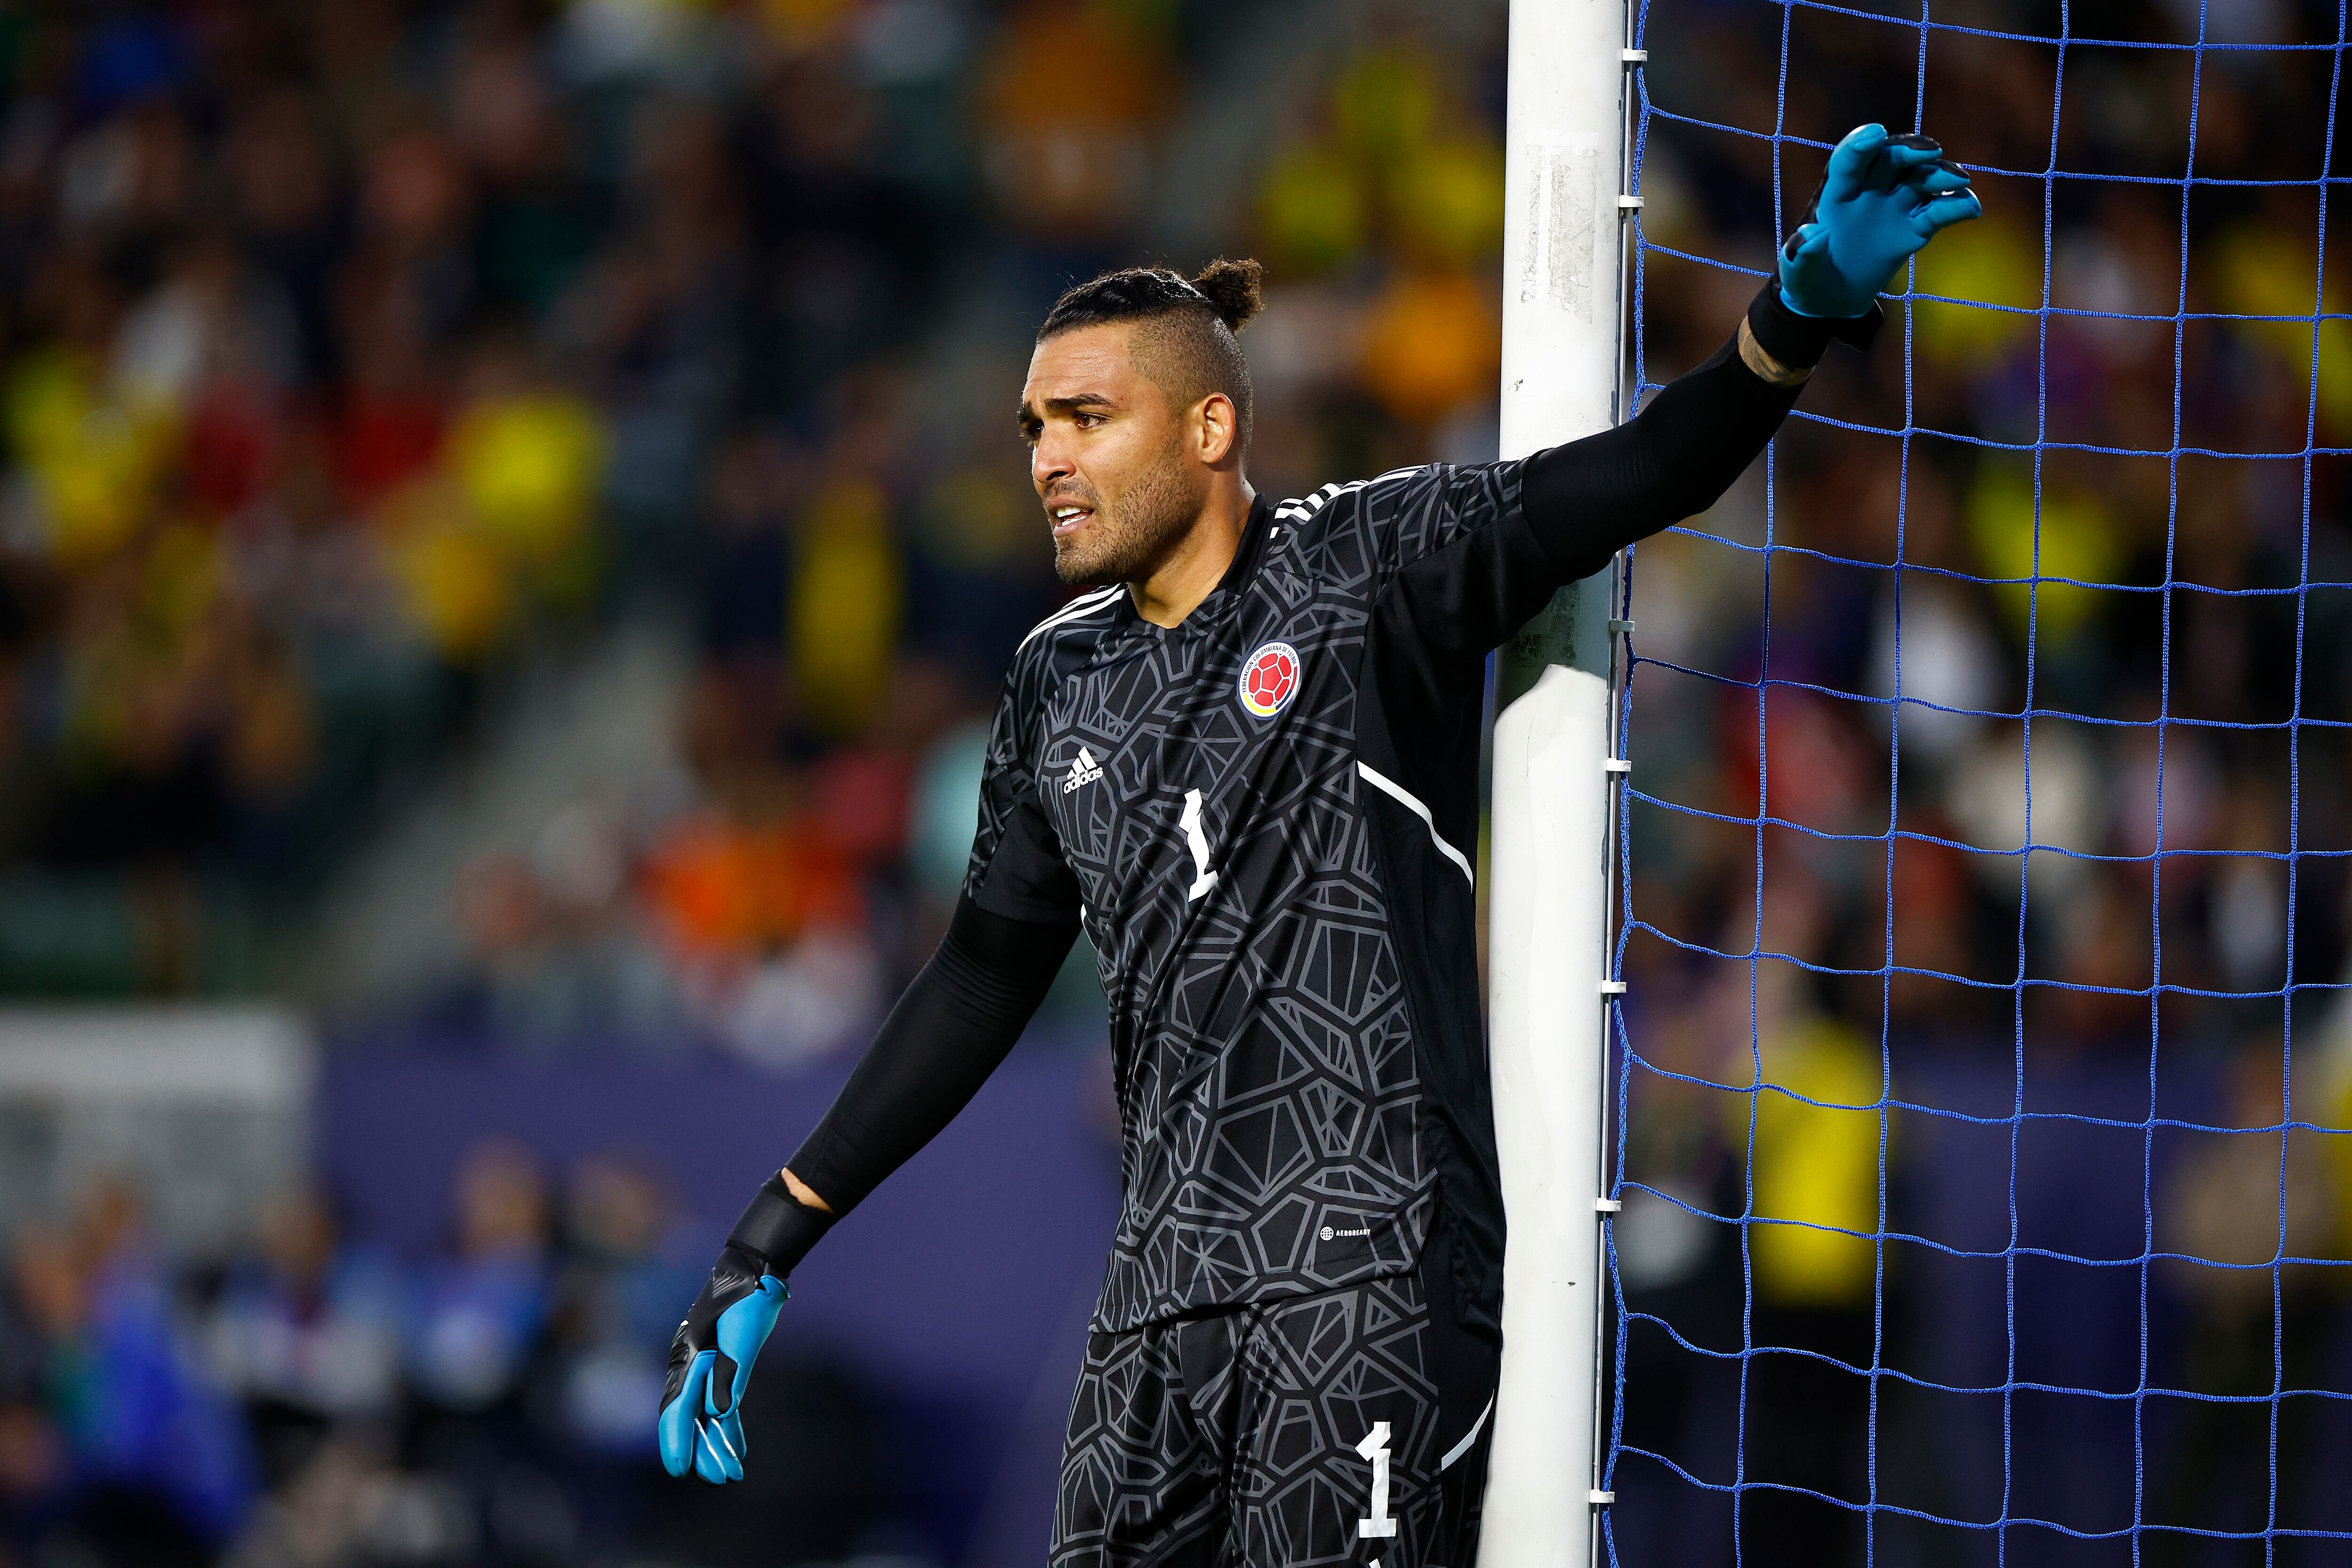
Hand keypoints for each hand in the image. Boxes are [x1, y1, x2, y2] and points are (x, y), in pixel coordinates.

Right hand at [657, 1243, 786, 1482]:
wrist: (755, 1274)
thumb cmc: (745, 1300)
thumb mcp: (740, 1334)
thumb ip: (729, 1372)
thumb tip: (721, 1413)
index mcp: (687, 1359)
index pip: (678, 1409)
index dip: (678, 1441)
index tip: (681, 1471)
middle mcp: (690, 1368)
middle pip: (691, 1420)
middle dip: (704, 1452)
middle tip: (722, 1479)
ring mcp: (705, 1370)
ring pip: (706, 1417)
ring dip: (717, 1445)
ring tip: (732, 1474)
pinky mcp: (722, 1369)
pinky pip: (721, 1406)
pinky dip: (729, 1428)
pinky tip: (737, 1449)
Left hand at [1778, 123, 1981, 318]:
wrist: (1831, 300)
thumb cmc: (1808, 279)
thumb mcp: (1798, 273)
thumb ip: (1801, 254)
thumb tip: (1810, 236)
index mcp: (1836, 194)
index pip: (1849, 160)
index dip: (1861, 144)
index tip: (1876, 133)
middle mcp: (1869, 192)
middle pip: (1891, 159)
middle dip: (1910, 151)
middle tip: (1930, 153)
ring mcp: (1894, 206)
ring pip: (1920, 179)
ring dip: (1940, 175)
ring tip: (1959, 181)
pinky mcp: (1915, 227)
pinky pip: (1939, 211)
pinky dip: (1956, 207)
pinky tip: (1972, 209)